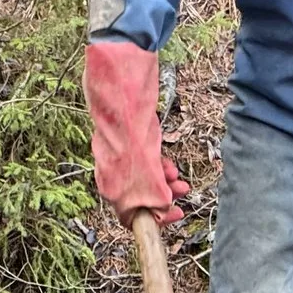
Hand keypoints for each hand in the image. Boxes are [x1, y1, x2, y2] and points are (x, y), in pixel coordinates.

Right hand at [85, 41, 190, 225]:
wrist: (118, 73)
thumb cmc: (126, 112)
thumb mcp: (143, 154)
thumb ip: (150, 183)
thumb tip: (162, 207)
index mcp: (109, 178)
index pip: (127, 213)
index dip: (152, 219)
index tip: (173, 217)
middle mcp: (112, 170)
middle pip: (137, 199)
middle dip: (163, 201)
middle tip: (183, 201)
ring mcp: (121, 155)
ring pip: (145, 181)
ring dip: (165, 185)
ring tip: (183, 183)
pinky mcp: (130, 141)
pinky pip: (146, 163)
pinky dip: (159, 168)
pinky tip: (171, 166)